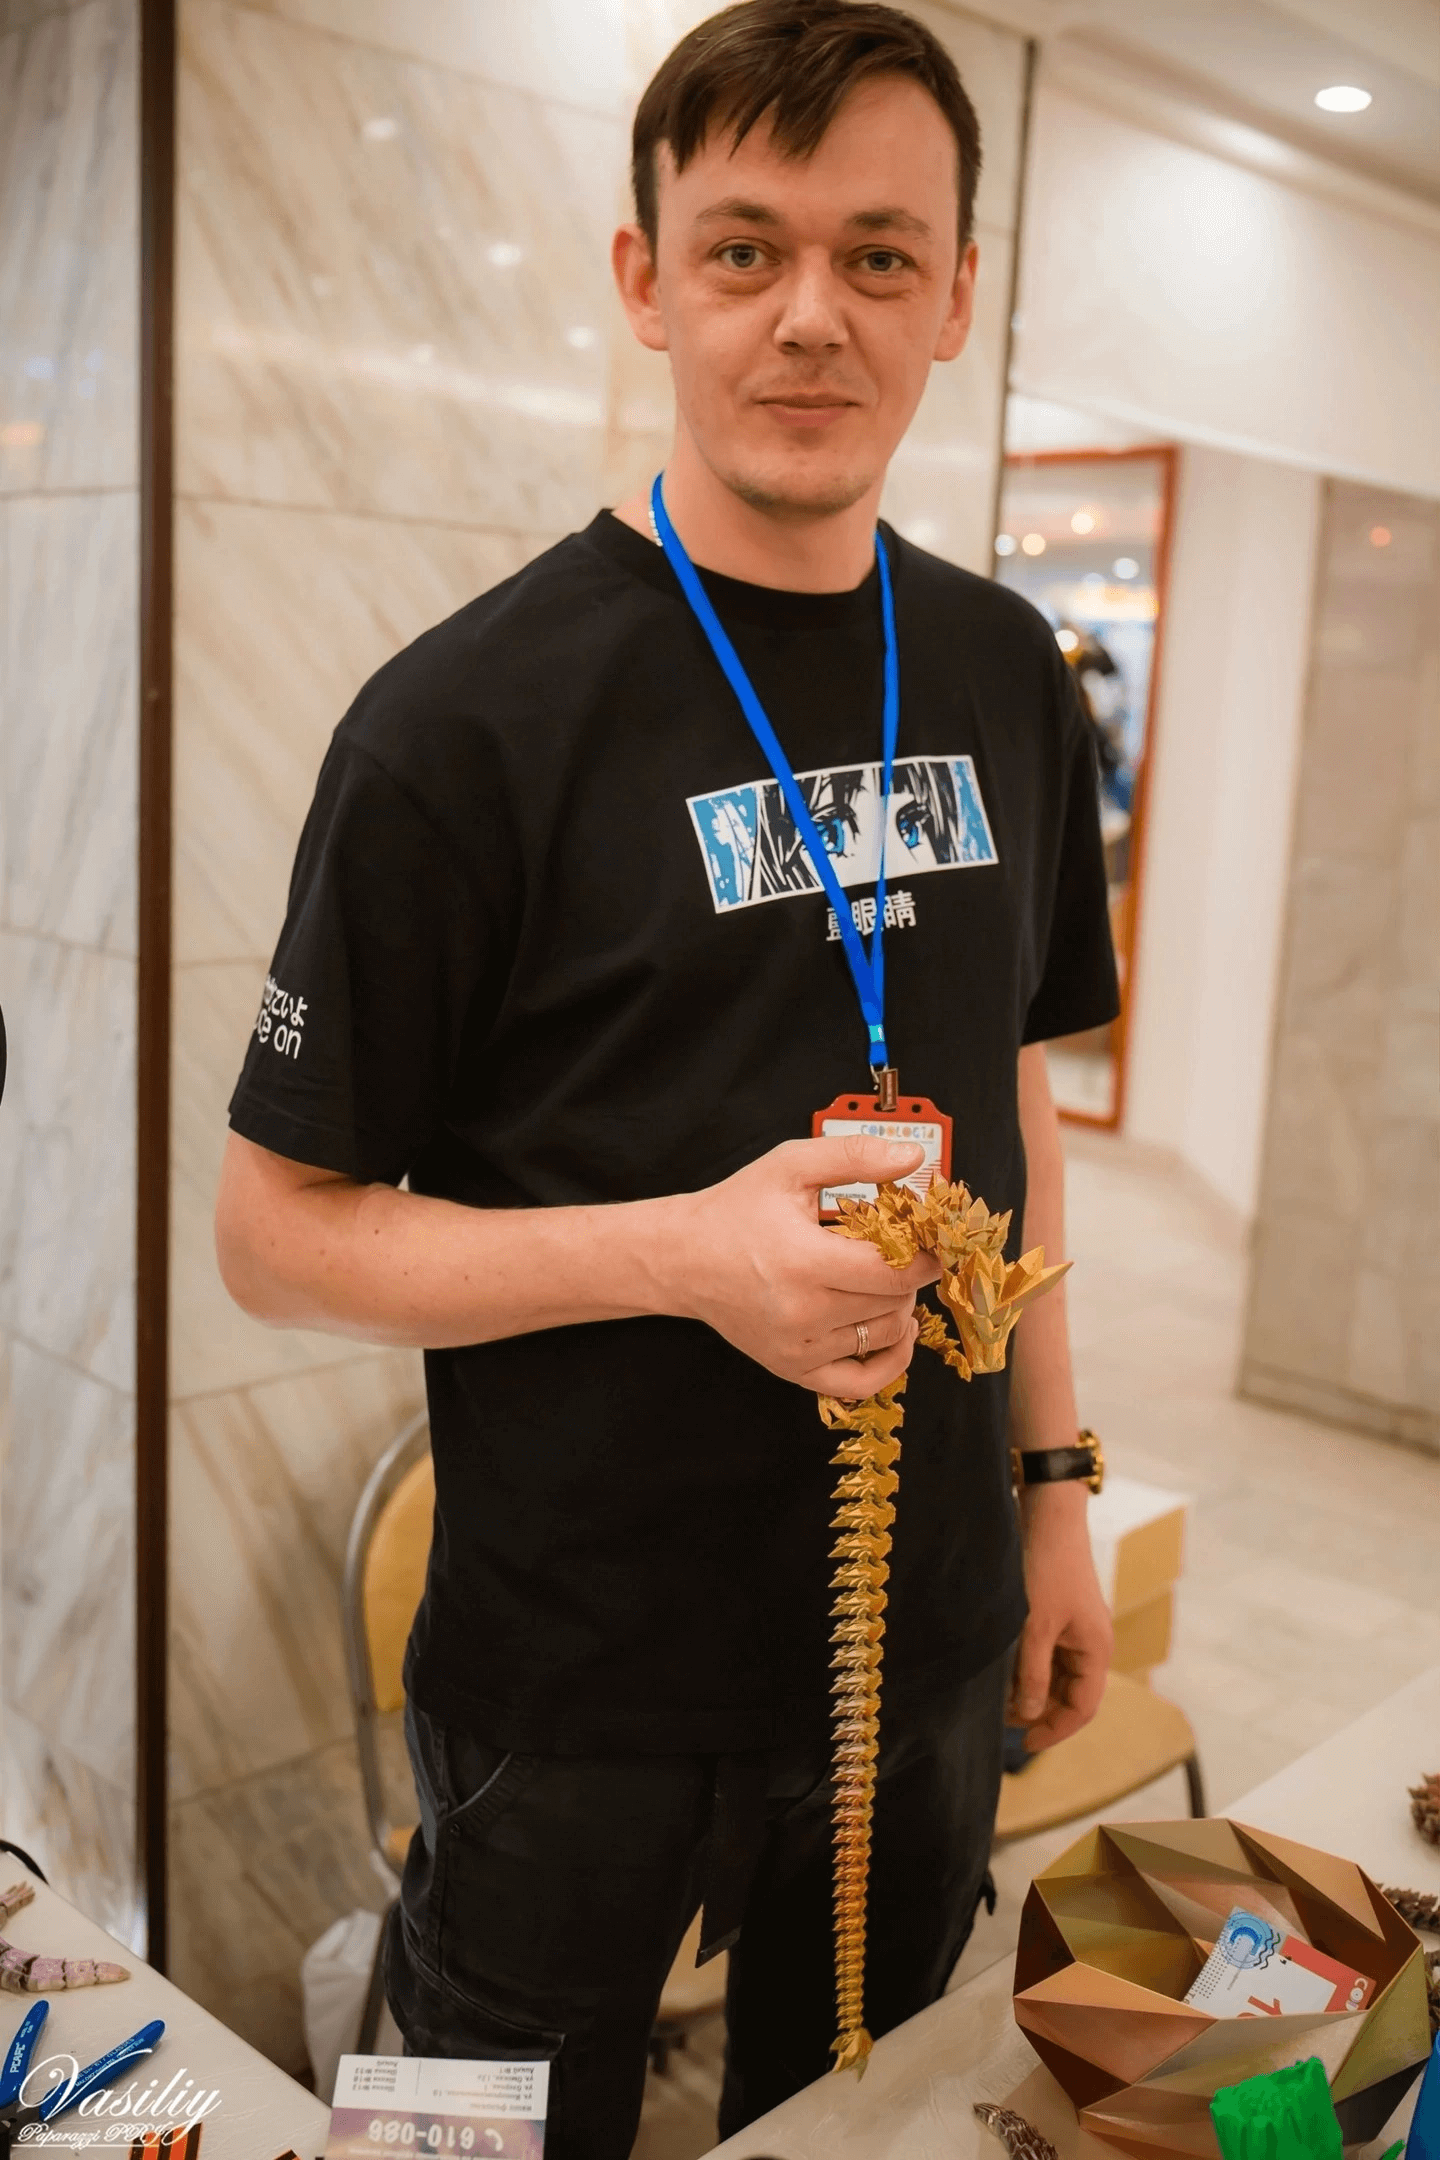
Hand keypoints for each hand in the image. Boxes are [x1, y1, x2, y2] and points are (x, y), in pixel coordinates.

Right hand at [664, 1135, 940, 1395]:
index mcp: (804, 1262)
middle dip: (910, 1275)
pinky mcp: (792, 1368)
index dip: (925, 1256)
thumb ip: (855, 1156)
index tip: (930, 1240)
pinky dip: (890, 1362)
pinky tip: (893, 1332)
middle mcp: (802, 1313)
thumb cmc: (736, 1210)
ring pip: (884, 1337)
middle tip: (901, 1251)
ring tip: (884, 1280)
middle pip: (893, 1303)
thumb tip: (913, 1158)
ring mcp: (797, 1348)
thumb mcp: (790, 1166)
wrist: (683, 1258)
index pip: (893, 1272)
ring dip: (900, 1309)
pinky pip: (860, 1383)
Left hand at [1009, 1481, 1111, 1750]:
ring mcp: (1075, 1630)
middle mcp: (1091, 1644)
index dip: (1055, 1730)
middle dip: (1039, 1711)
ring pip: (1055, 1676)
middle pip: (1070, 1695)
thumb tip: (1029, 1715)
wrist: (1048, 1514)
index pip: (1083, 1708)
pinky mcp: (1059, 1616)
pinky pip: (1047, 1655)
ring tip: (999, 1696)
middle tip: (1002, 1719)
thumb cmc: (1046, 1568)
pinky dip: (1028, 1668)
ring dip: (1032, 1689)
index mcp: (1096, 1650)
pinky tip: (1004, 1670)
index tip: (1024, 1743)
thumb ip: (1033, 1675)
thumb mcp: (1035, 1627)